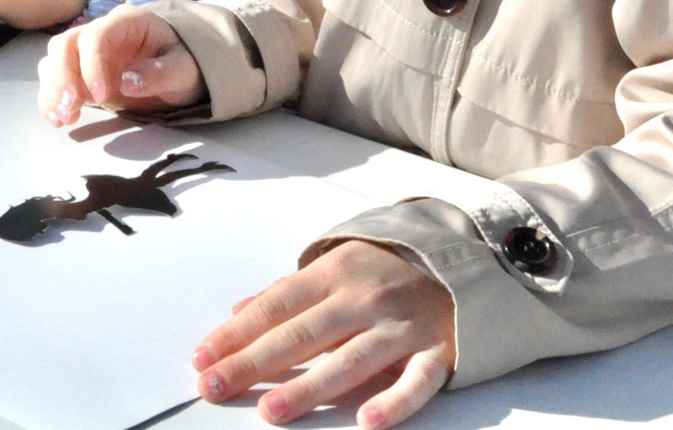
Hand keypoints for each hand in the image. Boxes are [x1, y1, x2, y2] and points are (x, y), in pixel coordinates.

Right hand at [37, 3, 204, 125]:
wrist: (182, 67)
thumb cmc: (186, 62)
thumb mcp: (184, 69)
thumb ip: (160, 73)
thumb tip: (128, 82)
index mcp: (127, 22)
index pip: (97, 36)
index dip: (93, 65)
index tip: (102, 97)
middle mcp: (101, 31)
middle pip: (66, 44)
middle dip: (62, 77)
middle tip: (69, 108)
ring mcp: (88, 52)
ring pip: (56, 60)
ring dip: (53, 89)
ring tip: (61, 119)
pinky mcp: (82, 73)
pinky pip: (57, 79)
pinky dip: (52, 98)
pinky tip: (60, 120)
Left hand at [192, 241, 455, 428]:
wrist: (469, 259)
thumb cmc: (390, 269)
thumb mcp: (337, 266)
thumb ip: (288, 292)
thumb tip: (236, 311)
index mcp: (336, 272)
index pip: (276, 306)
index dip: (237, 333)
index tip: (202, 358)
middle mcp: (365, 297)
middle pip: (302, 334)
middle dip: (254, 362)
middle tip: (214, 386)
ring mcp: (402, 326)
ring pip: (349, 360)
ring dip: (309, 387)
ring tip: (271, 410)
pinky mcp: (438, 352)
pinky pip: (415, 381)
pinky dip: (393, 402)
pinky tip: (366, 422)